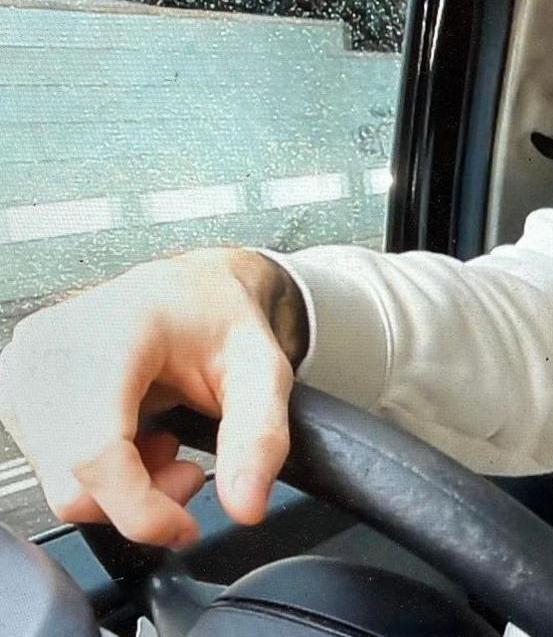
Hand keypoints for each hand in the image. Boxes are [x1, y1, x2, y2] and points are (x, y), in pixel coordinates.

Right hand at [0, 249, 306, 547]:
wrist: (192, 289)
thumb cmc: (220, 317)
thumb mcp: (264, 371)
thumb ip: (261, 437)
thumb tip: (246, 503)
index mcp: (110, 330)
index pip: (96, 451)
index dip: (140, 508)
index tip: (184, 526)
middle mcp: (50, 346)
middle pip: (74, 481)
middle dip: (141, 499)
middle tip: (187, 468)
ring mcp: (24, 368)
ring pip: (60, 483)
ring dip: (123, 487)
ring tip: (163, 442)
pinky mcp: (17, 388)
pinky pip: (50, 466)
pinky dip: (99, 472)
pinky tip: (132, 435)